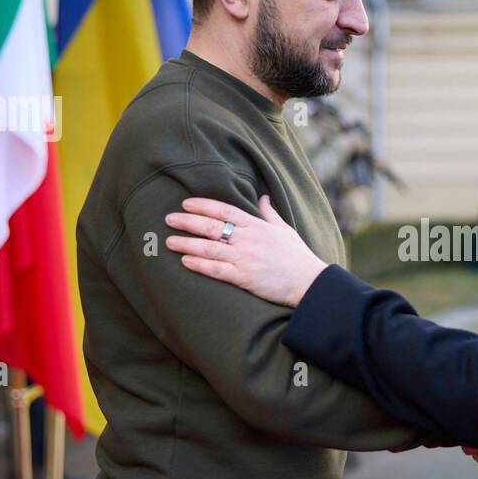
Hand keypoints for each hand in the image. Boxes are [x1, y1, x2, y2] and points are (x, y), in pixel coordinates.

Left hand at [164, 195, 327, 306]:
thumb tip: (263, 196)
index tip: (186, 204)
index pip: (225, 210)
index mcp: (257, 225)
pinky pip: (216, 270)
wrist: (309, 282)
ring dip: (186, 243)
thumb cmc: (297, 256)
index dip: (203, 205)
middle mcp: (248, 239)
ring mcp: (245, 259)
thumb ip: (270, 213)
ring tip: (169, 241)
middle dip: (187, 222)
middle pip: (212, 226)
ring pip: (209, 247)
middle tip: (168, 220)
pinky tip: (185, 261)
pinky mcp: (244, 278)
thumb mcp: (284, 229)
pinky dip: (199, 264)